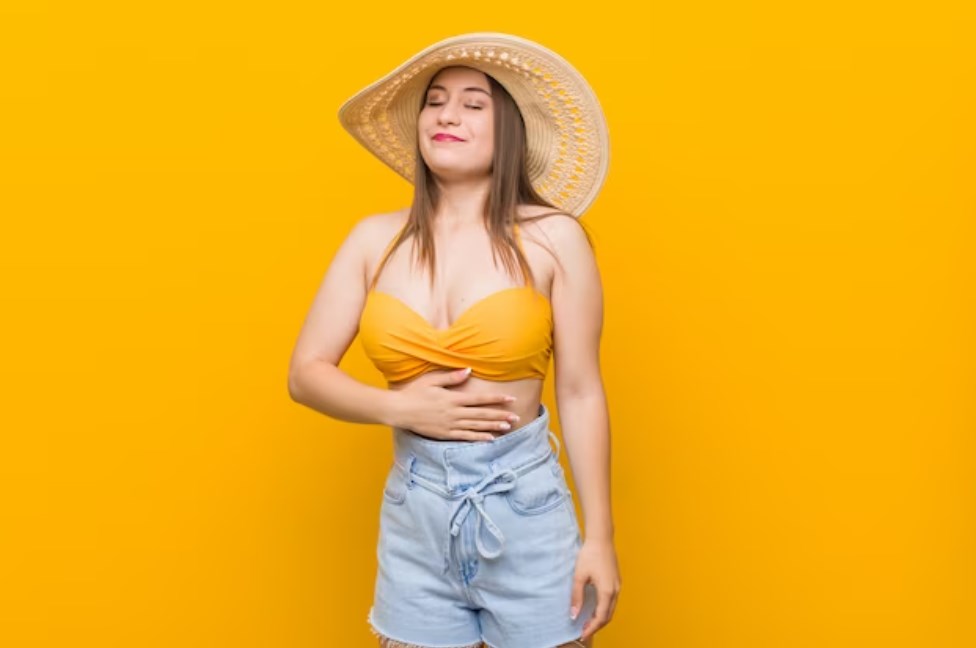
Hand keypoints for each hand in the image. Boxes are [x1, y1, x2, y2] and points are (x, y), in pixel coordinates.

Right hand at [391, 367, 519, 440]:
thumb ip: (451, 376)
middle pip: (482, 414)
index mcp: (452, 398)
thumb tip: (468, 370)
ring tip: (508, 427)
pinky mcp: (445, 434)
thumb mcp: (432, 380)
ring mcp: (450, 425)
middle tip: (516, 417)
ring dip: (493, 427)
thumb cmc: (414, 392)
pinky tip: (490, 439)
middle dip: (500, 415)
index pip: (479, 399)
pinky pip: (465, 437)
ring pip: (476, 426)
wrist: (399, 410)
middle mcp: (454, 413)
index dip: (496, 399)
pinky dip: (478, 438)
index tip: (511, 399)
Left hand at [570, 537, 620, 641]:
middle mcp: (615, 590)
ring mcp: (618, 586)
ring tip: (587, 622)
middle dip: (596, 625)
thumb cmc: (589, 555)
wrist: (601, 539)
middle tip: (584, 631)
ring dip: (601, 618)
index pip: (600, 617)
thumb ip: (577, 597)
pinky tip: (594, 608)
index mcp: (607, 591)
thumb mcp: (579, 576)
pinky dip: (604, 609)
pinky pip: (612, 600)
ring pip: (611, 609)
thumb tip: (574, 614)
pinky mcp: (616, 581)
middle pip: (608, 615)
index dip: (592, 628)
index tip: (582, 634)